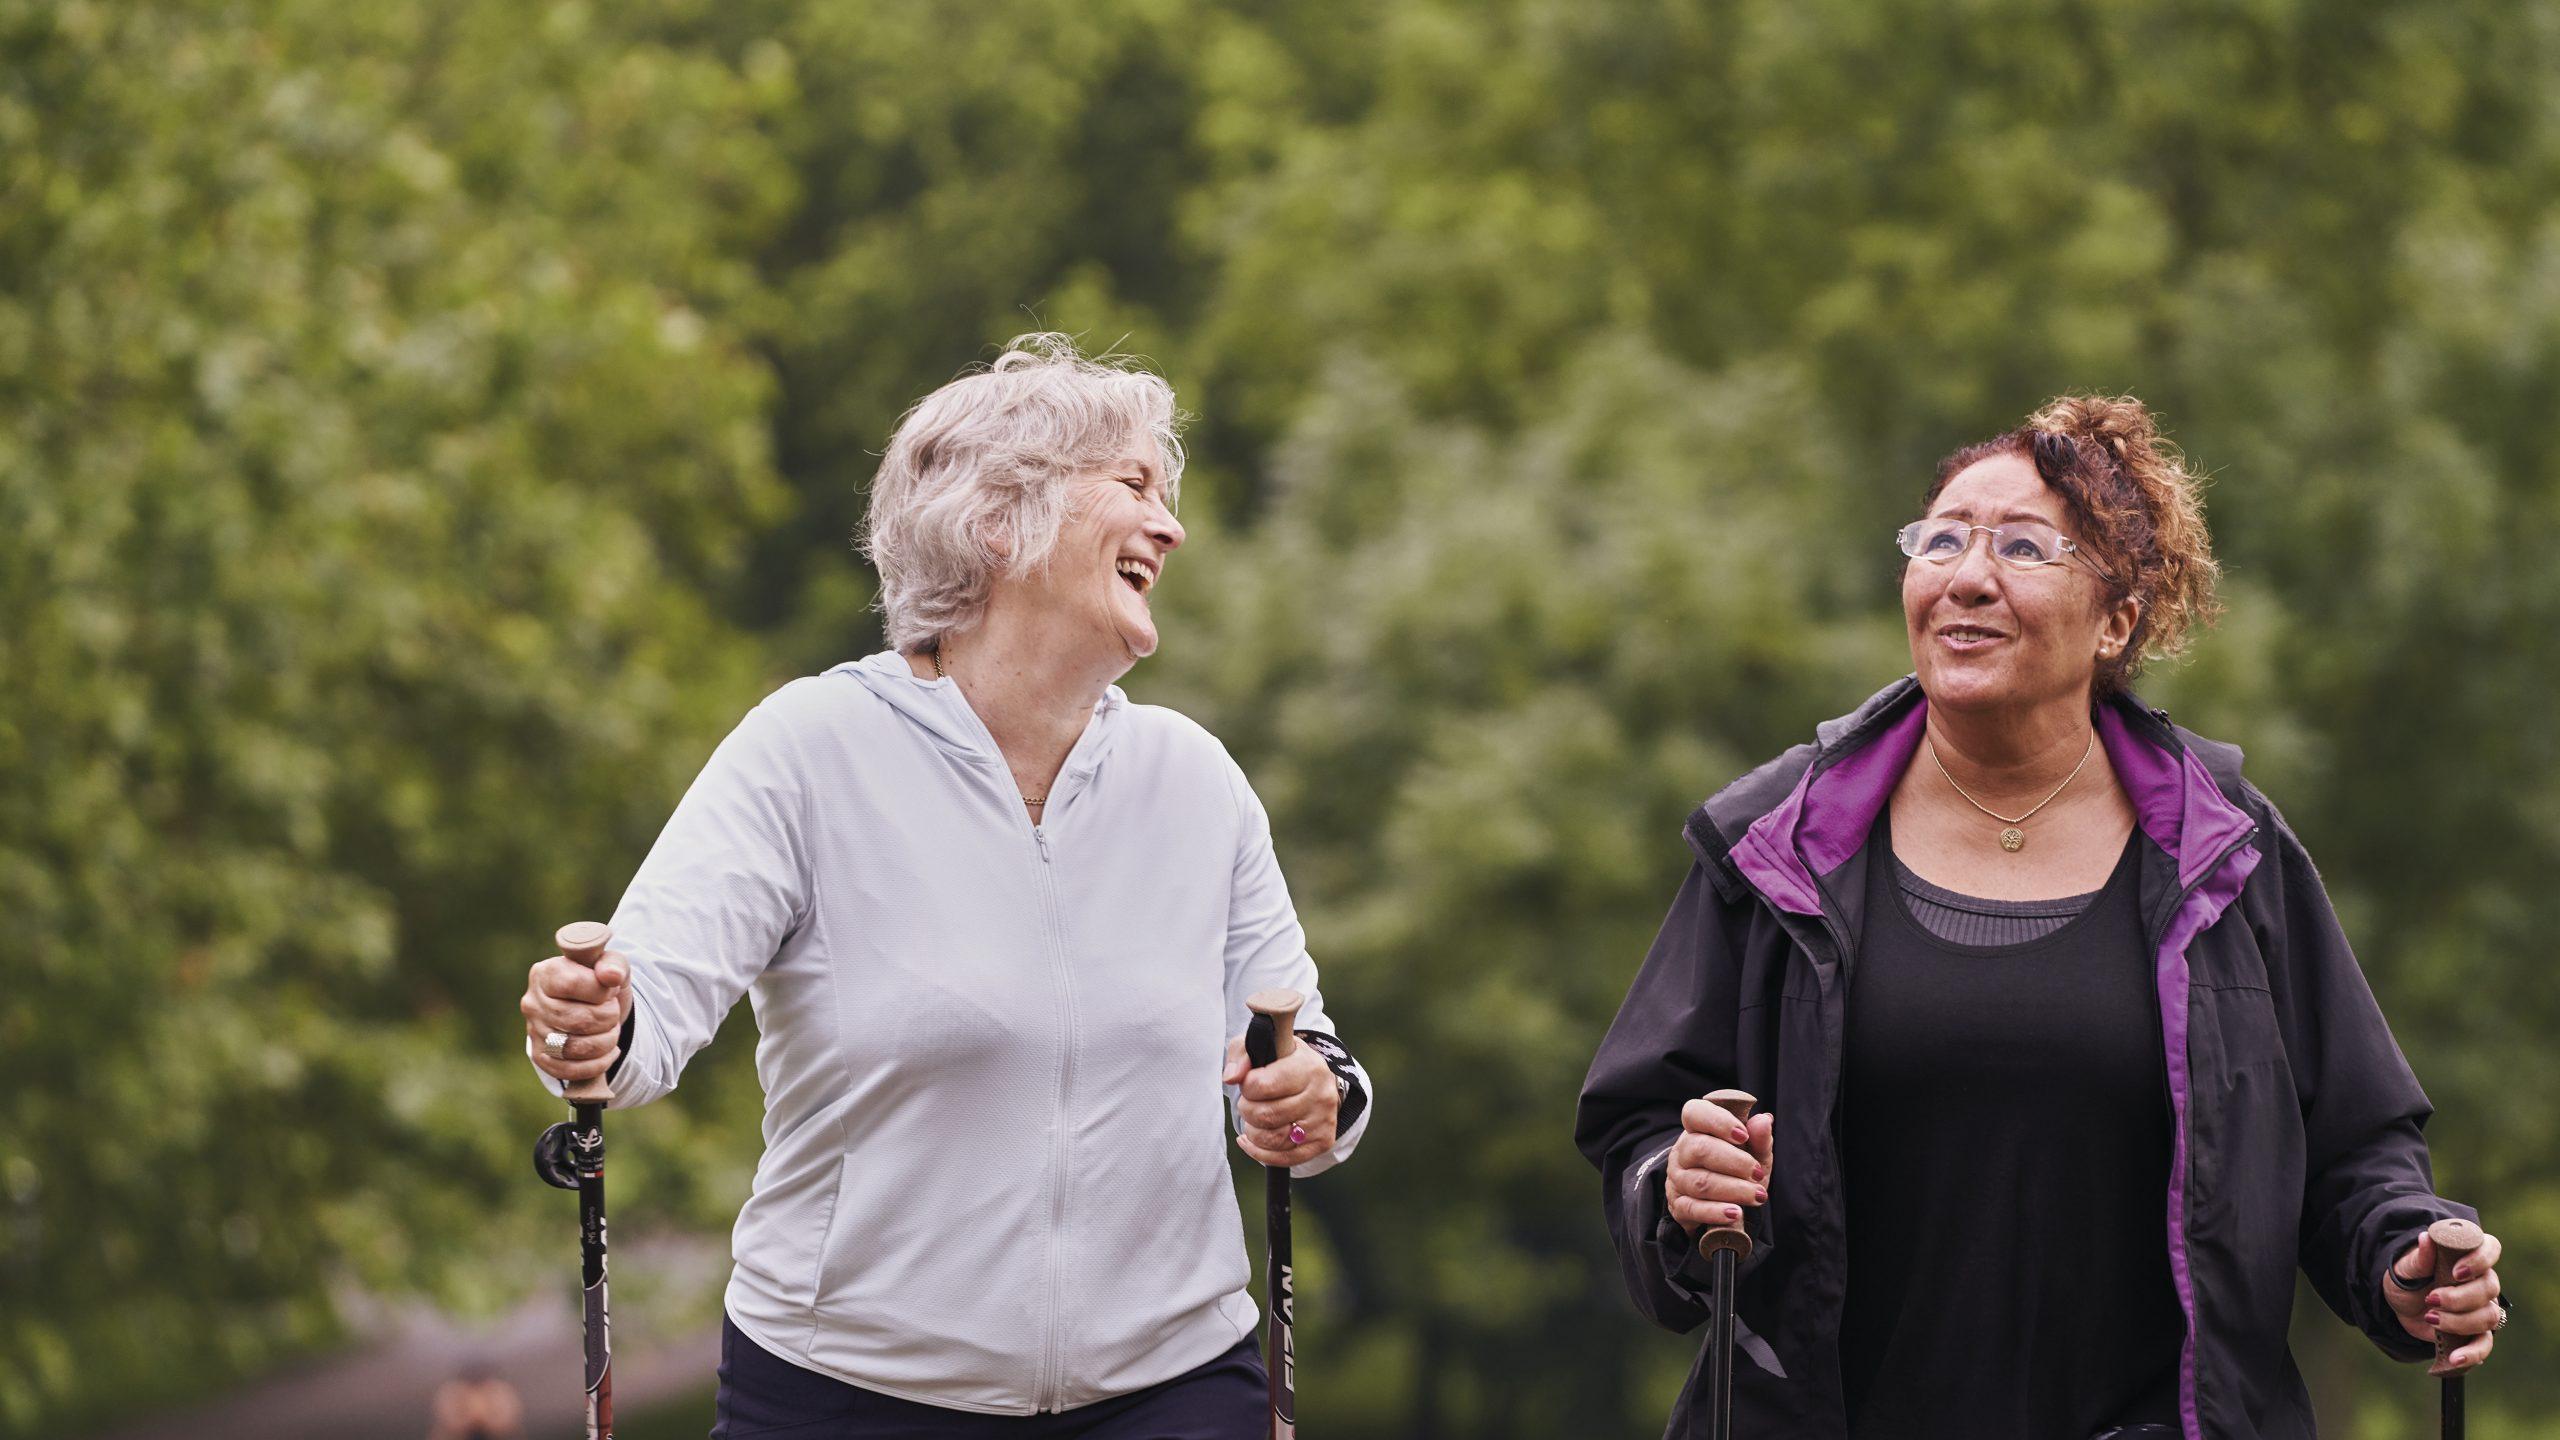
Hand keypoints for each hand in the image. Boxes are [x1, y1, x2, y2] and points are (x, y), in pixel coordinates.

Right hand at [520, 946, 629, 1084]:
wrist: (589, 1007)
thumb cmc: (599, 981)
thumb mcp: (611, 964)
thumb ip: (613, 964)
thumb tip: (611, 976)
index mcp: (545, 973)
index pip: (574, 984)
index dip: (602, 992)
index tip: (611, 990)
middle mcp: (533, 1003)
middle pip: (578, 1020)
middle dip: (608, 1018)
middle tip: (613, 1013)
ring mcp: (534, 1032)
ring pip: (575, 1048)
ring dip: (606, 1041)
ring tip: (612, 1030)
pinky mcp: (540, 1056)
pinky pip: (569, 1070)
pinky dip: (597, 1064)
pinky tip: (609, 1051)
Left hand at [1223, 1033, 1339, 1167]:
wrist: (1314, 1079)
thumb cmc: (1282, 1061)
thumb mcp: (1262, 1045)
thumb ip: (1241, 1054)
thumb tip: (1231, 1077)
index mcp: (1307, 1066)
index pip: (1263, 1086)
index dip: (1246, 1086)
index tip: (1249, 1082)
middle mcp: (1320, 1095)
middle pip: (1266, 1115)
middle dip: (1247, 1110)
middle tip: (1249, 1102)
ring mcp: (1323, 1121)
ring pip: (1274, 1139)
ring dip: (1253, 1132)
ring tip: (1254, 1119)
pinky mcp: (1322, 1142)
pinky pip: (1284, 1158)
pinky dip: (1260, 1152)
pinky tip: (1251, 1140)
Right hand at [1666, 1097, 1774, 1233]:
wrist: (1724, 1204)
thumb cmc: (1738, 1170)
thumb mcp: (1754, 1153)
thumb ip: (1759, 1137)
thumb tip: (1765, 1120)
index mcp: (1696, 1130)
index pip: (1695, 1113)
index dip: (1718, 1121)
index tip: (1743, 1135)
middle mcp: (1682, 1152)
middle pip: (1699, 1148)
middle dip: (1734, 1161)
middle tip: (1758, 1173)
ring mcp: (1677, 1180)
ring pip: (1700, 1182)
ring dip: (1733, 1190)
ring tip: (1757, 1196)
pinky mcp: (1678, 1206)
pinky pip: (1693, 1209)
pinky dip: (1716, 1212)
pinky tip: (1736, 1213)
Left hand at [2386, 1227, 2504, 1374]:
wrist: (2399, 1305)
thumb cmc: (2406, 1278)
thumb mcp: (2404, 1267)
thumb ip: (2419, 1257)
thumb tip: (2426, 1238)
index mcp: (2467, 1256)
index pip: (2491, 1249)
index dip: (2480, 1260)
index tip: (2456, 1272)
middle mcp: (2481, 1281)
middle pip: (2489, 1289)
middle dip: (2459, 1298)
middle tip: (2431, 1300)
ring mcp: (2481, 1308)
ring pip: (2488, 1317)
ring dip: (2459, 1321)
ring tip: (2431, 1319)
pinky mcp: (2475, 1332)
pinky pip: (2484, 1345)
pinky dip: (2472, 1353)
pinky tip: (2455, 1358)